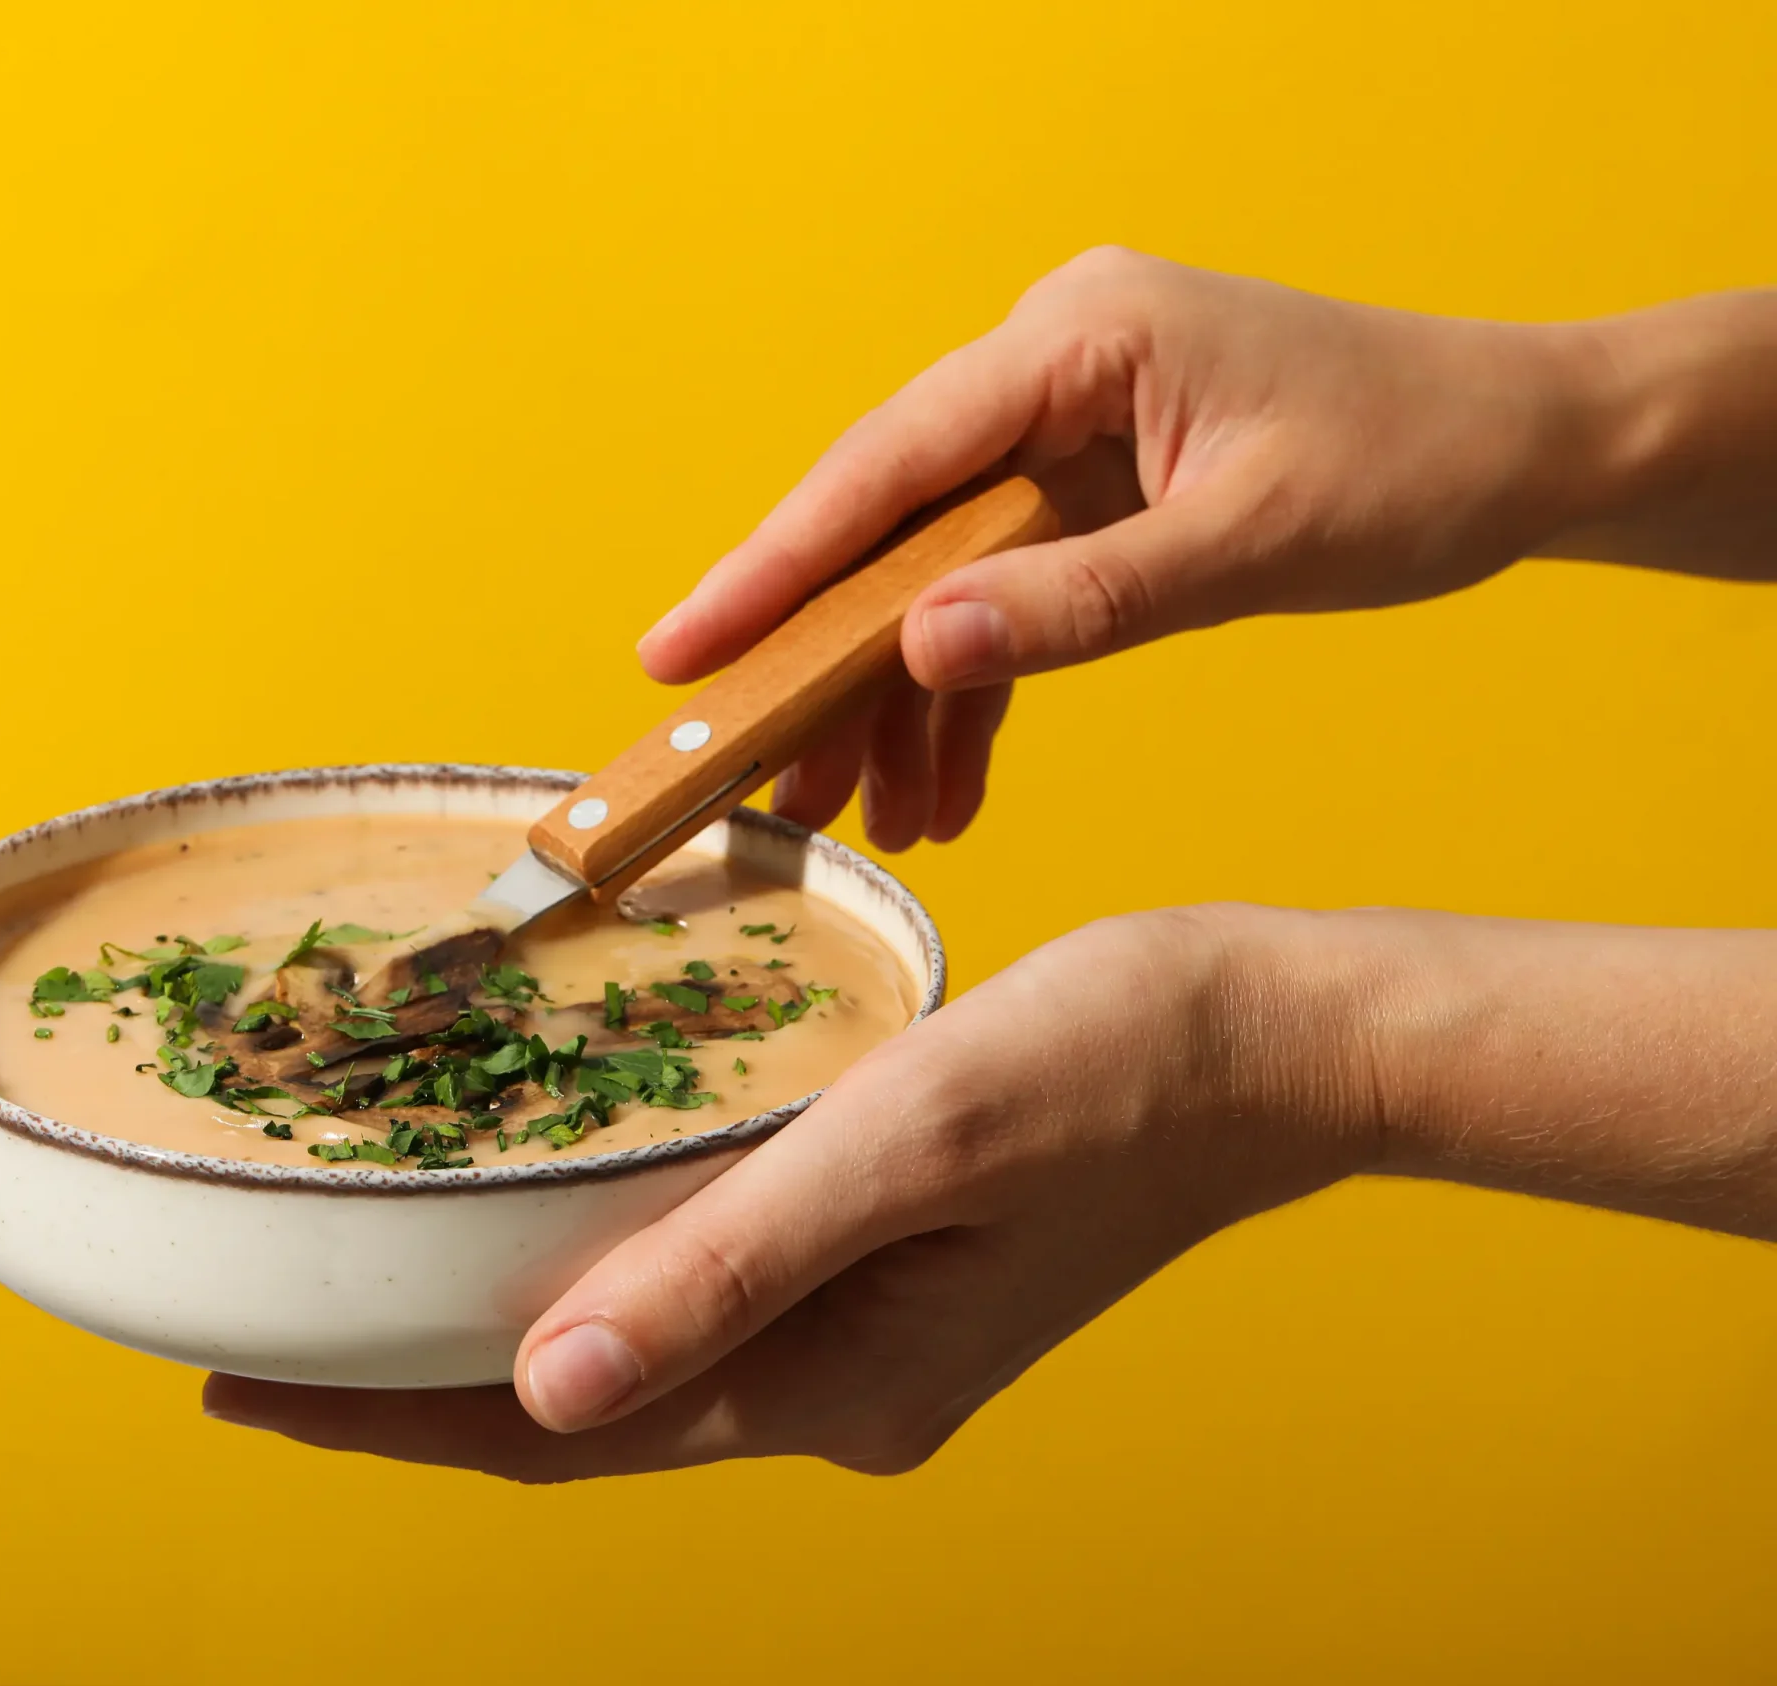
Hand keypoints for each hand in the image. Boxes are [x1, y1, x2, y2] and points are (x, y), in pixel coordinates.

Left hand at [204, 904, 1378, 1478]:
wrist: (1279, 1039)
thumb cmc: (1116, 1063)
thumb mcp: (908, 1138)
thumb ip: (727, 1262)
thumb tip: (539, 1385)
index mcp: (831, 1385)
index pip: (555, 1432)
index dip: (383, 1418)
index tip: (235, 1390)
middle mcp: (836, 1393)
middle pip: (578, 1409)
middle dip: (413, 1385)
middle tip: (258, 1339)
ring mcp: (866, 1346)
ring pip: (636, 1354)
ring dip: (499, 1327)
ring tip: (365, 1282)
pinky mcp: (888, 1282)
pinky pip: (703, 1295)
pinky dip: (603, 1268)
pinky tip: (542, 1220)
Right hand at [646, 247, 1619, 847]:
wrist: (1530, 447)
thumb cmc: (1414, 464)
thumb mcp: (1247, 546)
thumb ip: (1077, 602)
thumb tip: (917, 651)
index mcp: (1077, 338)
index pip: (889, 464)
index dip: (774, 566)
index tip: (679, 653)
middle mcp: (1049, 365)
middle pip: (890, 527)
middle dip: (825, 662)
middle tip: (746, 774)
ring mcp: (1065, 426)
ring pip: (936, 576)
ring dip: (899, 701)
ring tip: (859, 821)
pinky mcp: (1089, 486)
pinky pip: (1000, 594)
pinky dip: (976, 690)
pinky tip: (944, 789)